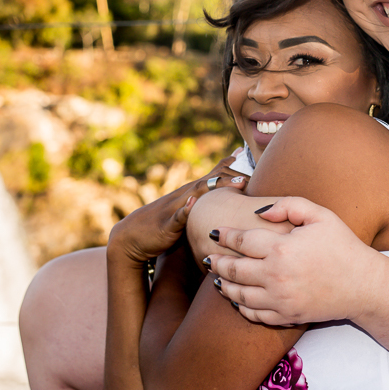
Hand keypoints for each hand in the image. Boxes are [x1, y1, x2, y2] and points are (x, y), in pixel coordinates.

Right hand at [108, 163, 248, 264]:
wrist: (132, 237)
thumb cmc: (162, 226)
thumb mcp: (186, 214)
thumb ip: (202, 207)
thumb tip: (223, 205)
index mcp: (191, 194)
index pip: (213, 175)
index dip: (230, 165)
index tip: (247, 152)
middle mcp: (185, 196)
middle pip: (212, 181)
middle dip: (233, 176)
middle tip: (256, 172)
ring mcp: (176, 208)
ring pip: (198, 194)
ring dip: (217, 187)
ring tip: (237, 183)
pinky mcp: (167, 225)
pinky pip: (177, 216)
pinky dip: (185, 210)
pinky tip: (193, 205)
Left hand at [204, 196, 382, 325]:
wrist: (364, 286)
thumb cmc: (343, 247)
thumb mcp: (320, 215)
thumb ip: (289, 205)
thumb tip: (259, 212)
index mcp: (281, 248)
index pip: (241, 240)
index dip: (224, 236)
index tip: (214, 232)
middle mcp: (275, 276)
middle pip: (233, 269)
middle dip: (217, 262)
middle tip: (208, 257)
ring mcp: (279, 300)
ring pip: (238, 295)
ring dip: (223, 285)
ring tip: (216, 278)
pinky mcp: (286, 316)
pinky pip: (253, 314)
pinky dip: (240, 306)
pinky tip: (236, 298)